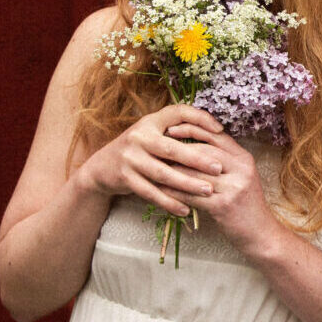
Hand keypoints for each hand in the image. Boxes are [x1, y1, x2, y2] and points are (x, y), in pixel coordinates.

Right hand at [76, 104, 225, 215]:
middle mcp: (139, 137)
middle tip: (219, 168)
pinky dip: (169, 201)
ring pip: (163, 173)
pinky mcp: (125, 178)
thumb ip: (176, 131)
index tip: (220, 129)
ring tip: (208, 191)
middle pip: (172, 148)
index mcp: (150, 122)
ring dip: (187, 184)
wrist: (101, 167)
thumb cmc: (139, 149)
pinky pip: (151, 192)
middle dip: (198, 159)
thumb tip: (216, 132)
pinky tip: (185, 209)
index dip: (200, 118)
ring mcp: (130, 158)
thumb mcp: (153, 133)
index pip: (178, 112)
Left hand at [164, 122, 283, 254]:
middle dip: (176, 151)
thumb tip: (191, 146)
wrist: (261, 233)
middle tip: (156, 150)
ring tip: (154, 170)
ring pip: (193, 173)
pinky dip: (174, 193)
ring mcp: (234, 187)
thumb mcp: (240, 177)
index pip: (215, 135)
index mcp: (244, 158)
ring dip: (170, 172)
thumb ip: (223, 161)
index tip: (169, 129)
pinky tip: (161, 192)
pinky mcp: (223, 206)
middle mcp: (241, 169)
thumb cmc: (246, 205)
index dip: (191, 129)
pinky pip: (191, 195)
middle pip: (203, 151)